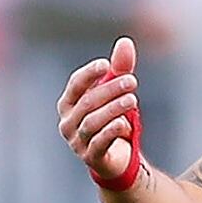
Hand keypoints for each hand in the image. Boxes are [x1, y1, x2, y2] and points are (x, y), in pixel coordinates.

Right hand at [58, 34, 142, 188]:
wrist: (116, 161)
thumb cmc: (112, 121)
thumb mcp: (116, 94)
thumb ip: (119, 69)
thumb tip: (126, 41)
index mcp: (69, 104)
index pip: (75, 85)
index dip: (89, 74)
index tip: (107, 64)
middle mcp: (68, 122)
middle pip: (88, 102)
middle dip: (110, 89)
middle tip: (132, 80)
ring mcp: (77, 141)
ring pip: (93, 122)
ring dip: (114, 109)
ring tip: (133, 99)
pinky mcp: (91, 157)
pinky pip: (99, 142)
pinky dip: (112, 131)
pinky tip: (126, 123)